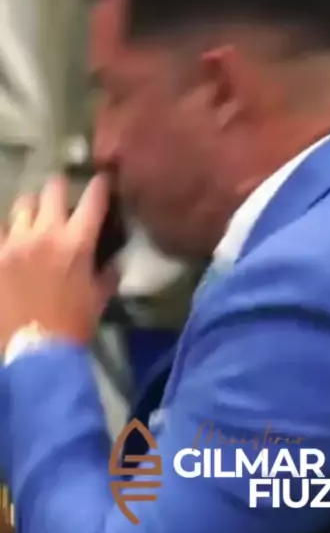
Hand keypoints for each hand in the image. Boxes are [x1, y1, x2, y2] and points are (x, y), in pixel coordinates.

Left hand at [0, 174, 117, 350]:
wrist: (35, 352)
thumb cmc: (73, 326)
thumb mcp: (98, 300)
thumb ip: (108, 275)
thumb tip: (115, 262)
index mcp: (77, 242)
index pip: (94, 199)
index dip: (101, 185)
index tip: (104, 180)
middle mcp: (45, 233)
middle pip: (52, 189)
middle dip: (60, 189)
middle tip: (62, 196)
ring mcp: (14, 243)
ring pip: (22, 205)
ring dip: (32, 208)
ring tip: (34, 218)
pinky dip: (8, 233)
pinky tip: (12, 241)